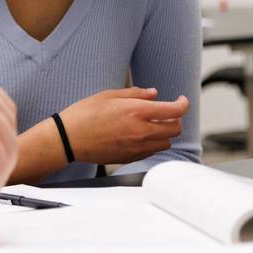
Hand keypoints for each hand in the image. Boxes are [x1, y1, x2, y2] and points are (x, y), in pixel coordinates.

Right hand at [58, 87, 188, 164]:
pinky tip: (141, 134)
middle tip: (167, 112)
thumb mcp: (108, 95)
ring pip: (167, 142)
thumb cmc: (84, 114)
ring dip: (165, 132)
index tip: (181, 100)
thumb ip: (135, 94)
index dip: (183, 104)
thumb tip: (154, 94)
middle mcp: (141, 131)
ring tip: (154, 124)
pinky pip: (153, 151)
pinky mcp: (131, 157)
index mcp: (136, 112)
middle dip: (175, 118)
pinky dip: (154, 142)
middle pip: (175, 128)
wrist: (68, 139)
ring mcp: (137, 147)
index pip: (174, 111)